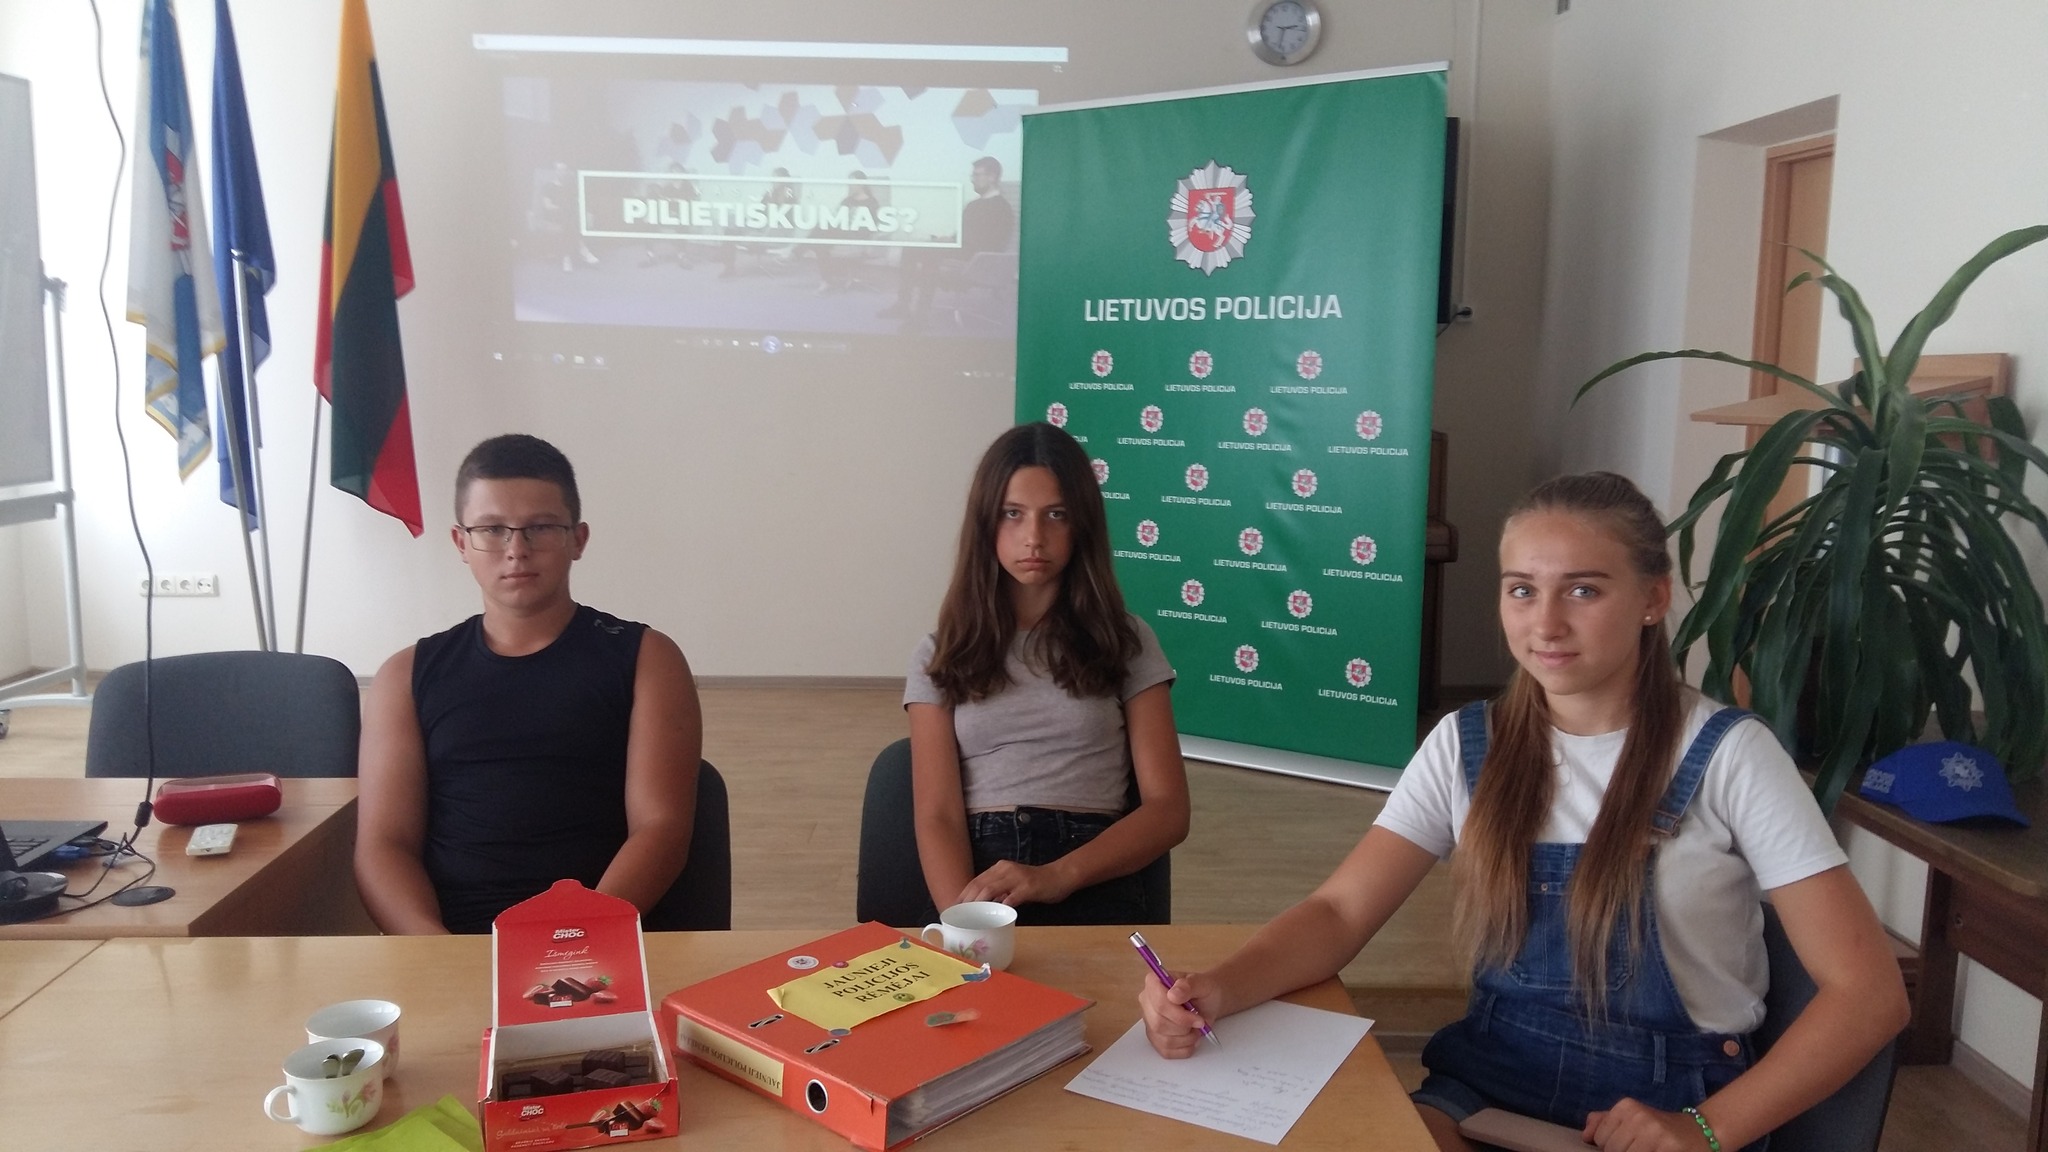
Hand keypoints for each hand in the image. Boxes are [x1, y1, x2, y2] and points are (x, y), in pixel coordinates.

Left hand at [957, 859, 1074, 906]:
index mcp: (999, 868)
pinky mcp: (1028, 887)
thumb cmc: (1036, 883)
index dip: (963, 894)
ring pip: (990, 889)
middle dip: (966, 901)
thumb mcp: (1014, 884)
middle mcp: (1005, 869)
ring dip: (977, 904)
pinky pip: (1011, 898)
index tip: (954, 907)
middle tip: (958, 915)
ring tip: (969, 916)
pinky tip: (994, 917)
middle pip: (979, 884)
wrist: (1060, 876)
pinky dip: (1000, 907)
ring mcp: (1016, 878)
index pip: (976, 880)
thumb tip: (983, 906)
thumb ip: (1000, 892)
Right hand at [1137, 969, 1217, 1058]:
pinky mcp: (1155, 1038)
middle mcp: (1147, 1002)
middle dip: (1184, 1027)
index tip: (1197, 1017)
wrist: (1209, 1002)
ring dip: (1186, 1039)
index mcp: (1153, 983)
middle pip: (1158, 1023)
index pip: (1159, 1003)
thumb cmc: (1203, 990)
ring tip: (1197, 1030)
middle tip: (1200, 1023)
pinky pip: (1166, 1051)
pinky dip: (1184, 1049)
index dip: (1178, 1014)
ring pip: (1163, 1039)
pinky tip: (1191, 1039)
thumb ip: (1188, 985)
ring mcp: (1149, 1021)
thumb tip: (1173, 994)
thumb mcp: (1202, 983)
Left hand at [1584, 1099, 1711, 1151]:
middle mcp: (1640, 1116)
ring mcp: (1655, 1133)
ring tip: (1650, 1150)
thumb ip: (1605, 1122)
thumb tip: (1585, 1135)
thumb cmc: (1660, 1128)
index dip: (1613, 1146)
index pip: (1601, 1138)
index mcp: (1627, 1106)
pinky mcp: (1668, 1147)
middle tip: (1643, 1148)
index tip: (1631, 1142)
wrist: (1701, 1132)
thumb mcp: (1632, 1118)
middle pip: (1613, 1150)